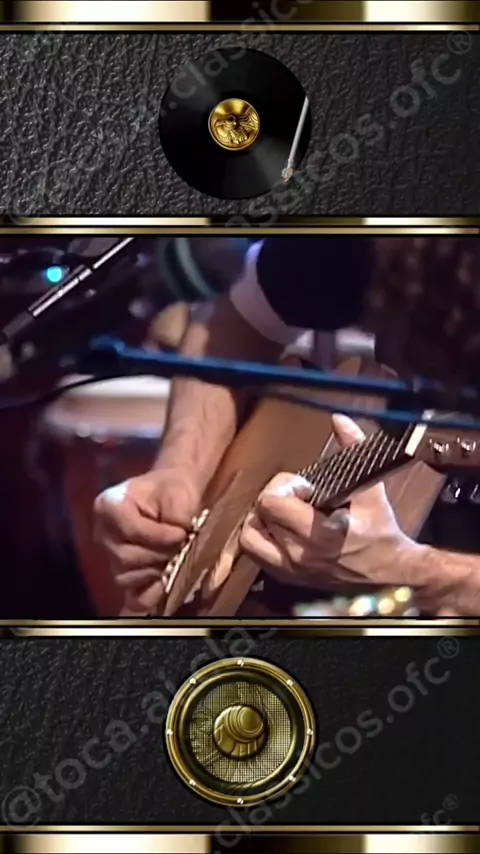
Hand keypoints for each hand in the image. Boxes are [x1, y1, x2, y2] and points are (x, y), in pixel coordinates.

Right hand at [94, 468, 200, 613]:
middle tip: (181, 545)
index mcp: (108, 505)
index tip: (183, 533)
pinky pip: (131, 595)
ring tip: (174, 557)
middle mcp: (102, 532)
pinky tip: (165, 580)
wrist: (172, 497)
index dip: (160, 537)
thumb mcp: (178, 493)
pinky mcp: (121, 574)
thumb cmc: (172, 491)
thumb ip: (177, 515)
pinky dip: (150, 592)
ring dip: (155, 571)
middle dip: (159, 554)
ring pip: (125, 577)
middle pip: (125, 557)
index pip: (131, 530)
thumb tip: (179, 539)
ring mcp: (108, 556)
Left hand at [240, 414, 418, 591]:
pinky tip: (280, 530)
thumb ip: (354, 450)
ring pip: (250, 539)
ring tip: (281, 513)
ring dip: (261, 521)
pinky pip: (257, 556)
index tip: (305, 488)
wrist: (390, 574)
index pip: (271, 503)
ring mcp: (291, 570)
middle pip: (259, 516)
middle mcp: (299, 554)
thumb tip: (338, 419)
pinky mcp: (288, 579)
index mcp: (318, 533)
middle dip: (274, 499)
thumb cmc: (381, 532)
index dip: (284, 487)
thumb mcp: (372, 490)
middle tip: (295, 497)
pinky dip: (262, 540)